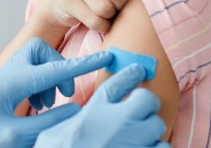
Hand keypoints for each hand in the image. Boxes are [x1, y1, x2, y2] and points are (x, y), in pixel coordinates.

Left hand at [0, 38, 113, 147]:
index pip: (52, 69)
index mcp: (7, 86)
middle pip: (38, 51)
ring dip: (48, 79)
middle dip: (57, 67)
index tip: (105, 56)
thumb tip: (75, 107)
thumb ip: (50, 121)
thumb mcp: (20, 137)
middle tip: (64, 94)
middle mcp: (1, 78)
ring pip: (33, 63)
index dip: (82, 65)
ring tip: (48, 105)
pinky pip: (25, 75)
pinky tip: (38, 107)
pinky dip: (38, 86)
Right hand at [34, 64, 169, 147]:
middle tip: (138, 115)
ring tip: (141, 137)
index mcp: (94, 112)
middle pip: (147, 101)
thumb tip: (77, 113)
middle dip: (145, 107)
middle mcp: (116, 123)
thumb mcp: (53, 133)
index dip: (131, 73)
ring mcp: (132, 142)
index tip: (139, 70)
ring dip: (151, 132)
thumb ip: (69, 120)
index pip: (119, 82)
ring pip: (157, 126)